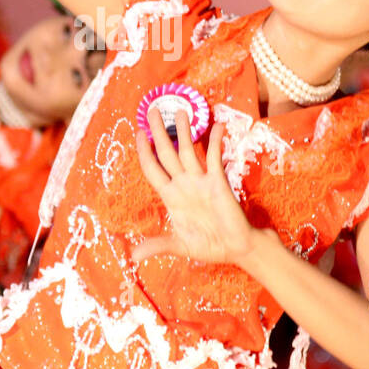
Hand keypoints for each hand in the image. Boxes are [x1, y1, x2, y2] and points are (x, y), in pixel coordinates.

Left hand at [129, 112, 254, 266]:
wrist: (236, 247)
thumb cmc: (208, 245)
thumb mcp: (179, 246)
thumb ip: (157, 245)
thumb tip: (133, 258)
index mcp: (170, 196)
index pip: (152, 168)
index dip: (144, 151)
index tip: (139, 133)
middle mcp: (183, 184)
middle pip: (167, 152)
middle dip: (159, 131)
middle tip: (152, 110)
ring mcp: (200, 180)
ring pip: (188, 150)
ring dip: (184, 131)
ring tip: (181, 110)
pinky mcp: (218, 181)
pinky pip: (214, 157)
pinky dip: (215, 142)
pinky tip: (216, 126)